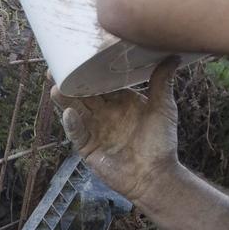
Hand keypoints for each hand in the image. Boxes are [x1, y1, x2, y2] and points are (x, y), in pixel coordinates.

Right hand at [56, 58, 184, 204]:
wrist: (156, 175)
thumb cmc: (161, 142)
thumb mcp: (163, 108)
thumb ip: (162, 82)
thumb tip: (173, 56)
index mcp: (119, 100)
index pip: (101, 81)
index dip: (89, 69)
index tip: (78, 54)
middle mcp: (104, 112)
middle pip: (82, 93)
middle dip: (68, 82)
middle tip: (55, 68)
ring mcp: (94, 129)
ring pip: (75, 110)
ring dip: (64, 100)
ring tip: (56, 88)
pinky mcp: (88, 147)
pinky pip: (77, 133)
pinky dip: (72, 124)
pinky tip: (69, 113)